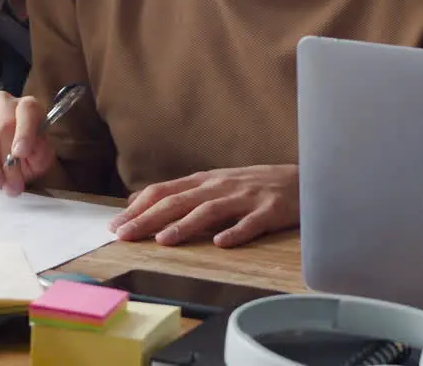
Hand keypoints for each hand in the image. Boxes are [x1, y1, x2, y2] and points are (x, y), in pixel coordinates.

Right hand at [0, 91, 53, 195]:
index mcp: (26, 108)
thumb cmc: (27, 161)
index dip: (25, 131)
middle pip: (3, 121)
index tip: (21, 154)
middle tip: (10, 183)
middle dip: (7, 156)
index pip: (27, 109)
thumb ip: (40, 151)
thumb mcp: (40, 159)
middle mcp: (2, 105)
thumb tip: (29, 149)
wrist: (8, 172)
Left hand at [110, 165, 299, 248]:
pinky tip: (221, 244)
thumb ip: (184, 193)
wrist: (306, 178)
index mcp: (207, 180)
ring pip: (210, 210)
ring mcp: (246, 197)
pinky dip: (236, 232)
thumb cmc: (257, 186)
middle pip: (180, 201)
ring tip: (164, 240)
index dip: (139, 207)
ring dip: (185, 225)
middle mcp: (222, 185)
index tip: (116, 225)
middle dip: (149, 218)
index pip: (165, 191)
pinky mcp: (271, 210)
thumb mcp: (218, 184)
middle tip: (125, 235)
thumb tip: (141, 202)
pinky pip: (252, 223)